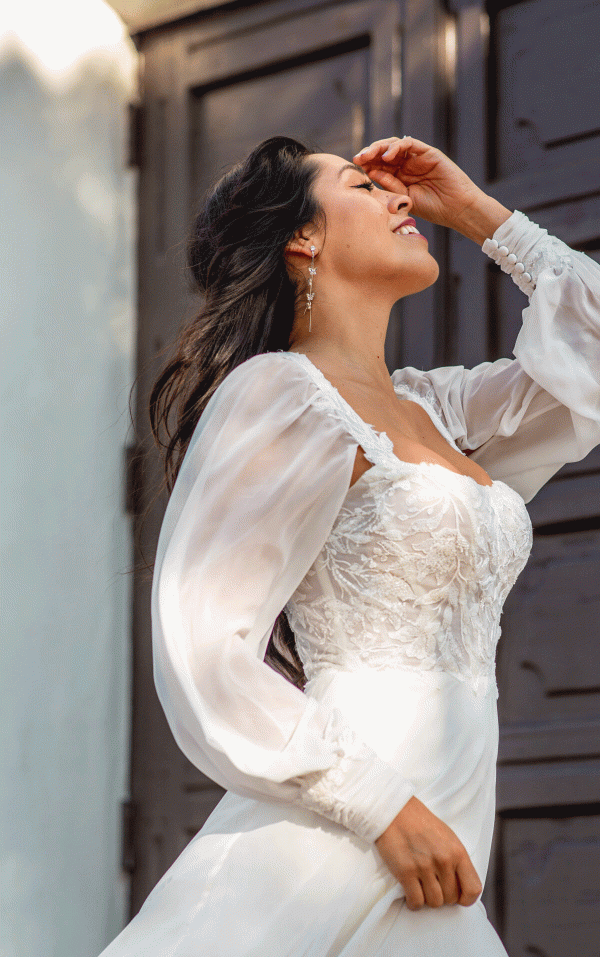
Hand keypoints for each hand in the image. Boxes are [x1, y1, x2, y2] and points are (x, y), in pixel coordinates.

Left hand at [353, 136, 485, 231]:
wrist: (456, 209)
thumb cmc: (433, 208)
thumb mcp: (404, 199)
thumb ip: (389, 185)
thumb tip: (371, 172)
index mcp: (399, 176)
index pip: (379, 165)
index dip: (366, 165)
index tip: (353, 170)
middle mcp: (407, 165)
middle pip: (383, 153)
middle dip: (369, 154)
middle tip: (357, 159)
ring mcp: (417, 157)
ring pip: (394, 145)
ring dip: (379, 148)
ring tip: (369, 155)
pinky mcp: (428, 152)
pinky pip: (409, 144)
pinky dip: (397, 147)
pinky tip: (387, 156)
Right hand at [374, 796, 482, 909]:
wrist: (395, 810)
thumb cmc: (421, 824)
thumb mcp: (447, 837)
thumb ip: (456, 860)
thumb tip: (461, 886)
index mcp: (457, 851)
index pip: (473, 889)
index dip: (466, 899)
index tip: (458, 896)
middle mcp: (443, 860)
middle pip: (451, 898)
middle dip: (443, 896)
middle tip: (434, 886)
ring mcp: (424, 867)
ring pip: (434, 903)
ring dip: (428, 899)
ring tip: (422, 888)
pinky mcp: (405, 871)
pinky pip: (416, 902)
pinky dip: (414, 902)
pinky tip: (411, 893)